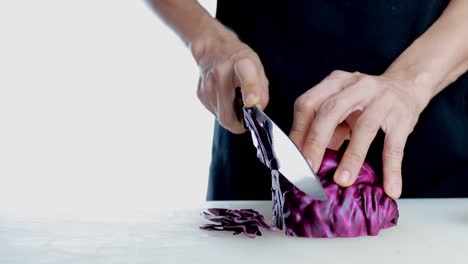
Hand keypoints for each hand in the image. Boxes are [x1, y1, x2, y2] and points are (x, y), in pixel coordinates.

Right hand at [191, 21, 268, 133]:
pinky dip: (222, 111)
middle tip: (247, 120)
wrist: (213, 47)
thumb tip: (257, 109)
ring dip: (231, 117)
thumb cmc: (239, 59)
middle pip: (228, 114)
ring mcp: (208, 84)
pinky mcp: (200, 93)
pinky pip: (214, 112)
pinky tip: (226, 98)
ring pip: (220, 117)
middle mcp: (221, 73)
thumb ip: (261, 90)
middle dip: (239, 124)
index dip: (250, 91)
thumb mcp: (257, 68)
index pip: (246, 77)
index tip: (252, 103)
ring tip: (236, 103)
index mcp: (241, 63)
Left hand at [290, 70, 429, 198]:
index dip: (298, 131)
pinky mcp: (403, 116)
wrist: (407, 85)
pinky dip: (392, 169)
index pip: (308, 104)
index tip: (292, 158)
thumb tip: (307, 162)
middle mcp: (356, 86)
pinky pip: (395, 145)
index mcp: (334, 83)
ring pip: (364, 128)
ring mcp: (381, 99)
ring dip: (351, 157)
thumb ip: (325, 129)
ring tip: (343, 181)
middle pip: (330, 111)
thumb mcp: (341, 108)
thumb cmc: (365, 102)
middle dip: (316, 142)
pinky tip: (391, 188)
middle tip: (309, 169)